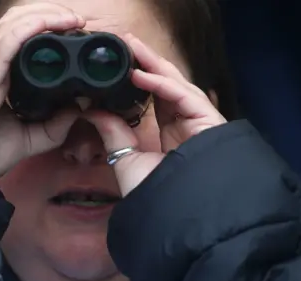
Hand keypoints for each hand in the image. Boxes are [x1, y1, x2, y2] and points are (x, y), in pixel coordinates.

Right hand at [0, 4, 85, 184]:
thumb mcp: (25, 140)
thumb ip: (52, 126)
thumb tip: (79, 108)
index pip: (18, 35)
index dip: (45, 25)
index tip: (75, 31)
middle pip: (15, 21)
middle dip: (48, 13)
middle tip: (78, 21)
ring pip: (11, 25)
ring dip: (44, 16)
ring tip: (71, 18)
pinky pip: (4, 44)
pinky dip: (28, 29)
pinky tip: (48, 24)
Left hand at [85, 34, 226, 196]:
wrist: (176, 216)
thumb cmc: (154, 196)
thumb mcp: (125, 159)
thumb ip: (113, 133)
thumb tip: (91, 110)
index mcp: (170, 135)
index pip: (156, 98)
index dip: (139, 78)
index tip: (120, 63)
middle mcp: (186, 126)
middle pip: (167, 86)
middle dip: (147, 62)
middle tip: (126, 43)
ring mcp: (199, 122)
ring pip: (176, 84)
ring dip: (154, 64)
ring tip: (132, 47)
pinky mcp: (209, 121)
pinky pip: (184, 95)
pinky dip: (162, 83)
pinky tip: (140, 73)